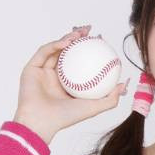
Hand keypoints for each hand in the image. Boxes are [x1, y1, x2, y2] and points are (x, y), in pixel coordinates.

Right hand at [14, 25, 129, 143]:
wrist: (42, 122)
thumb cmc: (66, 118)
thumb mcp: (94, 108)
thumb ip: (110, 98)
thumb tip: (123, 84)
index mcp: (68, 85)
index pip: (80, 62)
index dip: (89, 50)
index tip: (101, 42)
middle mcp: (54, 77)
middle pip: (67, 52)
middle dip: (78, 38)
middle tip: (90, 32)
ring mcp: (42, 72)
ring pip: (56, 49)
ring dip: (68, 38)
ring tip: (80, 34)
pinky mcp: (31, 68)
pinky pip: (44, 51)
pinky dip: (55, 45)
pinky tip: (67, 42)